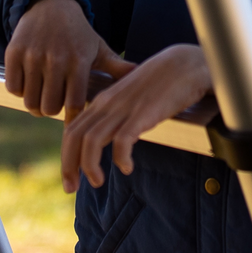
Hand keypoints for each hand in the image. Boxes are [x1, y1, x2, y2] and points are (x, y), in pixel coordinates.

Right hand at [4, 0, 132, 118]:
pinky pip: (14, 87)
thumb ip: (117, 67)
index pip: (73, 103)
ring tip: (42, 94)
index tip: (72, 119)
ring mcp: (33, 55)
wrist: (49, 4)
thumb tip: (141, 75)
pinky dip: (19, 90)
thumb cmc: (78, 33)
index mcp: (79, 59)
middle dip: (52, 110)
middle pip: (49, 107)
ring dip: (35, 103)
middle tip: (55, 101)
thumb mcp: (98, 47)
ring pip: (30, 101)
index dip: (71, 117)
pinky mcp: (14, 52)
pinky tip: (29, 81)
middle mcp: (56, 58)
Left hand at [61, 44, 211, 193]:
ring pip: (92, 140)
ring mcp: (125, 107)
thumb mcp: (130, 97)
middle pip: (75, 136)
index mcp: (103, 100)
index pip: (72, 129)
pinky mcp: (143, 113)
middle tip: (71, 188)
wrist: (185, 64)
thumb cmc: (160, 82)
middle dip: (68, 165)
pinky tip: (128, 168)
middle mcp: (108, 103)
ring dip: (89, 166)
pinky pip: (123, 140)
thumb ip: (117, 112)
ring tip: (98, 182)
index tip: (70, 178)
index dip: (66, 156)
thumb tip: (111, 137)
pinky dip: (121, 158)